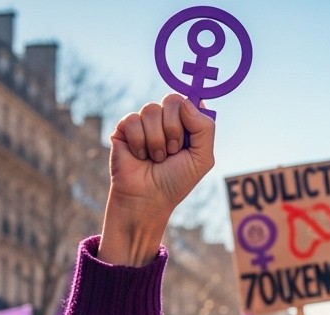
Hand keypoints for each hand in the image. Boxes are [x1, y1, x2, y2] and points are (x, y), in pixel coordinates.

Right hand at [98, 94, 214, 266]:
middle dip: (174, 130)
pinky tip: (139, 156)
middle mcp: (165, 120)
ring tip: (156, 158)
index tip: (189, 136)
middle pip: (172, 100)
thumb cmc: (176, 181)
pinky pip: (132, 120)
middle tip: (172, 151)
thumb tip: (187, 102)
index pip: (189, 100)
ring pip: (151, 110)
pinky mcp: (124, 129)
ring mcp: (144, 123)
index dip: (190, 113)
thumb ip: (205, 127)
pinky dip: (139, 142)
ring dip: (157, 140)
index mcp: (185, 124)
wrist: (149, 199)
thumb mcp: (202, 158)